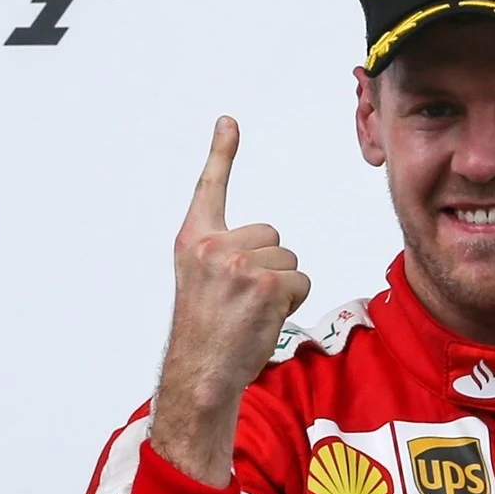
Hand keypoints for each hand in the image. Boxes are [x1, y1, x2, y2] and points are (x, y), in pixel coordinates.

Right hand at [150, 117, 310, 482]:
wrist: (201, 373)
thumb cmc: (206, 333)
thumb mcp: (202, 282)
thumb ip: (223, 254)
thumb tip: (264, 244)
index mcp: (193, 241)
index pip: (210, 188)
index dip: (221, 152)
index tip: (229, 121)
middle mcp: (212, 245)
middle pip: (273, 236)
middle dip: (269, 268)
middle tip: (240, 301)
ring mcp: (239, 263)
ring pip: (289, 261)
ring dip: (280, 289)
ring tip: (249, 313)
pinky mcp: (266, 283)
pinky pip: (300, 281)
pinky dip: (290, 303)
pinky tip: (261, 320)